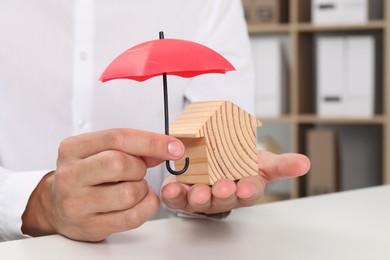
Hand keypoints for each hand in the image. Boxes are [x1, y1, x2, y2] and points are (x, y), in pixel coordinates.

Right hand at [22, 128, 185, 241]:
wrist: (56, 206)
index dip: (151, 141)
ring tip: (133, 187)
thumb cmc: (84, 175)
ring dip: (142, 188)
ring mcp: (78, 203)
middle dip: (140, 167)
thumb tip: (167, 149)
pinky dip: (146, 206)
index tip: (174, 146)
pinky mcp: (90, 225)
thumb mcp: (100, 152)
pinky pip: (133, 216)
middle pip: (120, 164)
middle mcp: (71, 175)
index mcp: (73, 149)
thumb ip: (132, 148)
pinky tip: (140, 200)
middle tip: (137, 171)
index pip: (117, 138)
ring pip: (129, 193)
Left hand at [161, 151, 309, 214]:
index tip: (247, 186)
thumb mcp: (261, 162)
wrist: (212, 162)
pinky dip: (172, 193)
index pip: (250, 191)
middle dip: (223, 193)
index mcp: (244, 189)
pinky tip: (170, 188)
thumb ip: (281, 164)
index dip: (249, 189)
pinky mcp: (183, 193)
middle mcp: (223, 196)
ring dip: (198, 196)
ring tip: (196, 190)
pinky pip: (177, 197)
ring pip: (200, 200)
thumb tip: (305, 163)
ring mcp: (202, 196)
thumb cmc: (238, 165)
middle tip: (222, 186)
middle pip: (224, 197)